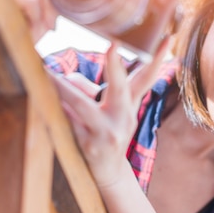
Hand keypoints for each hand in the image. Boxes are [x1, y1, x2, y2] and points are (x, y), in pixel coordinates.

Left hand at [50, 39, 169, 187]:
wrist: (111, 174)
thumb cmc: (108, 133)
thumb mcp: (111, 113)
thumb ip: (90, 90)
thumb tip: (66, 80)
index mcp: (130, 105)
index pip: (146, 77)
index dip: (158, 58)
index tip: (166, 38)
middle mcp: (123, 117)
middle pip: (120, 87)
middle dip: (115, 65)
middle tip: (112, 45)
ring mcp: (107, 132)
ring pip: (83, 104)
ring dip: (64, 88)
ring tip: (47, 74)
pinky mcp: (90, 145)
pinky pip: (68, 122)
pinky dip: (58, 111)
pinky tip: (47, 103)